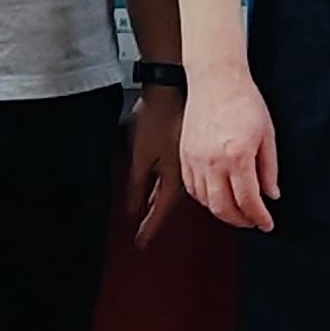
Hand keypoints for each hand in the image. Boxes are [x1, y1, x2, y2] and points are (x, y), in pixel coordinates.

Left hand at [126, 84, 184, 247]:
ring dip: (165, 201)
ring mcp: (192, 161)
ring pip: (181, 190)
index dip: (150, 228)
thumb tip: (135, 209)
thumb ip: (138, 186)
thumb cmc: (157, 119)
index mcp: (175, 178)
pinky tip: (165, 184)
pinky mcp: (193, 149)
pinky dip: (172, 184)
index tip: (142, 243)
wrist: (174, 88)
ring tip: (152, 212)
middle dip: (158, 217)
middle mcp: (188, 173)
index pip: (162, 212)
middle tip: (146, 232)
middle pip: (173, 203)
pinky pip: (185, 175)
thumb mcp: (140, 156)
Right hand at [182, 67, 280, 232]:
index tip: (267, 224)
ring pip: (205, 202)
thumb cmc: (245, 101)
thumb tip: (271, 195)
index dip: (259, 217)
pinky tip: (217, 197)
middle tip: (253, 221)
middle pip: (223, 208)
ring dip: (222, 212)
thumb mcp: (267, 133)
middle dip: (240, 221)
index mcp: (238, 156)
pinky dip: (205, 199)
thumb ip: (269, 168)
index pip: (248, 200)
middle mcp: (213, 162)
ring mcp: (194, 160)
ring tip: (238, 211)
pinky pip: (192, 188)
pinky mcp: (184, 156)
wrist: (216, 79)